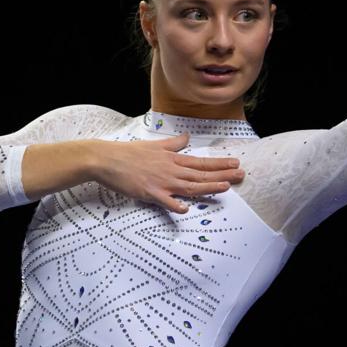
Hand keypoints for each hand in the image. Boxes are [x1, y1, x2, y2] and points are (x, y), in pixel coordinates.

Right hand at [93, 132, 243, 213]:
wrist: (105, 159)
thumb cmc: (128, 153)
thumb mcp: (154, 145)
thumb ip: (173, 144)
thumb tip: (186, 137)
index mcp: (172, 159)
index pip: (200, 162)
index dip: (219, 164)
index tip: (236, 163)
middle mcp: (170, 170)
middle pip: (200, 174)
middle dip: (222, 175)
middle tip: (241, 175)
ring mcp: (161, 182)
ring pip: (188, 186)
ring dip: (208, 187)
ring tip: (225, 187)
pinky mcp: (148, 192)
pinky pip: (164, 200)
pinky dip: (175, 204)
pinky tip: (186, 209)